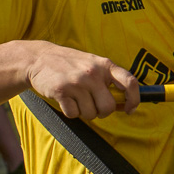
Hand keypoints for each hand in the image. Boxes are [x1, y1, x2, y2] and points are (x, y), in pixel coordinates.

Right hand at [25, 41, 139, 119]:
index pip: (130, 82)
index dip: (134, 99)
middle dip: (102, 112)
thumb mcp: (92, 63)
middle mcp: (92, 73)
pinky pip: (74, 114)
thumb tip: (124, 104)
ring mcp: (77, 82)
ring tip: (76, 99)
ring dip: (84, 112)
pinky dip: (70, 112)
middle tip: (93, 105)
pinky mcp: (61, 91)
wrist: (39, 58)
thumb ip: (108, 79)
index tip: (129, 109)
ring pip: (90, 114)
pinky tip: (66, 99)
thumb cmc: (70, 64)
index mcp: (104, 65)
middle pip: (108, 107)